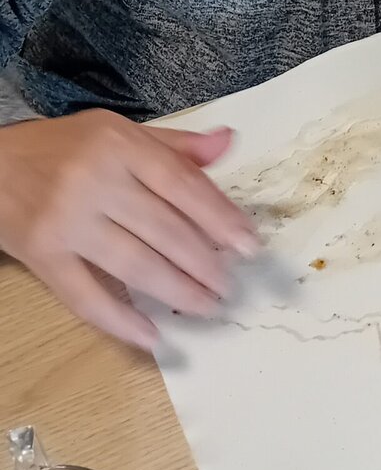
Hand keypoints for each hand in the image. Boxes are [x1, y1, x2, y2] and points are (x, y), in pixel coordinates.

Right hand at [0, 111, 257, 349]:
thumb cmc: (63, 148)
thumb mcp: (119, 133)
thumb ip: (174, 145)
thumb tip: (228, 142)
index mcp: (120, 146)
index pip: (183, 185)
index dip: (220, 218)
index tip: (248, 246)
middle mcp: (94, 181)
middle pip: (164, 229)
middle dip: (205, 263)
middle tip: (231, 285)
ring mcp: (67, 221)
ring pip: (135, 265)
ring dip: (177, 291)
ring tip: (208, 306)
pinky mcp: (43, 255)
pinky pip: (86, 296)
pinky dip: (120, 321)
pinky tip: (151, 336)